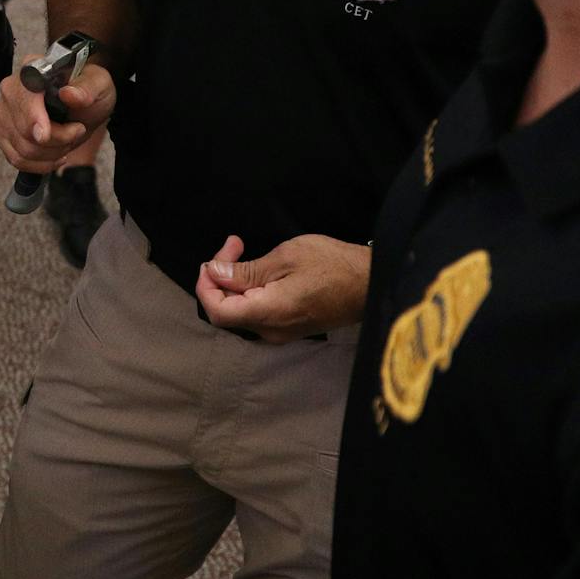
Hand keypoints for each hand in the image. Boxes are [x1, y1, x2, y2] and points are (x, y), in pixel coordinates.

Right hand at [0, 63, 115, 173]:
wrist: (84, 106)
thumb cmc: (88, 91)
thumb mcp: (98, 84)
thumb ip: (86, 88)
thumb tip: (69, 94)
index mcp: (31, 68)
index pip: (24, 97)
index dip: (33, 118)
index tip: (45, 135)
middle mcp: (10, 89)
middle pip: (24, 129)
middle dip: (57, 139)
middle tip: (77, 130)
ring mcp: (3, 112)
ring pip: (22, 148)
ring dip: (51, 153)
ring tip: (67, 140)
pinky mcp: (2, 133)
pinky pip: (16, 159)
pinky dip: (40, 164)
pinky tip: (55, 154)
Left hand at [195, 234, 371, 342]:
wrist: (374, 283)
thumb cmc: (334, 265)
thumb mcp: (286, 258)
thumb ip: (245, 271)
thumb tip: (213, 273)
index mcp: (268, 314)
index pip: (217, 311)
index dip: (205, 286)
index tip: (213, 259)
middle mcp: (271, 331)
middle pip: (227, 310)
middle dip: (220, 277)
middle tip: (235, 245)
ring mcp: (282, 333)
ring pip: (241, 311)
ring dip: (234, 282)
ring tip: (243, 250)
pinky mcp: (291, 328)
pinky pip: (258, 312)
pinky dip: (250, 290)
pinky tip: (260, 269)